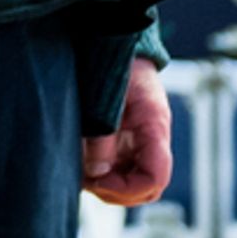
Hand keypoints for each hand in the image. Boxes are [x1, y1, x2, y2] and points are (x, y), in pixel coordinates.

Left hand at [81, 57, 172, 206]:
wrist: (118, 44)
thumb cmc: (118, 64)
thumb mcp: (109, 94)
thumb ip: (103, 133)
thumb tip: (96, 171)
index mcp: (155, 128)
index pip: (155, 178)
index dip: (127, 189)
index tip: (98, 179)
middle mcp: (151, 142)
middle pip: (146, 190)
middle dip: (116, 193)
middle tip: (87, 179)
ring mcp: (138, 144)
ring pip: (132, 185)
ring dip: (107, 186)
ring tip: (81, 171)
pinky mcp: (124, 143)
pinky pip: (119, 172)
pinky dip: (101, 176)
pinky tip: (82, 165)